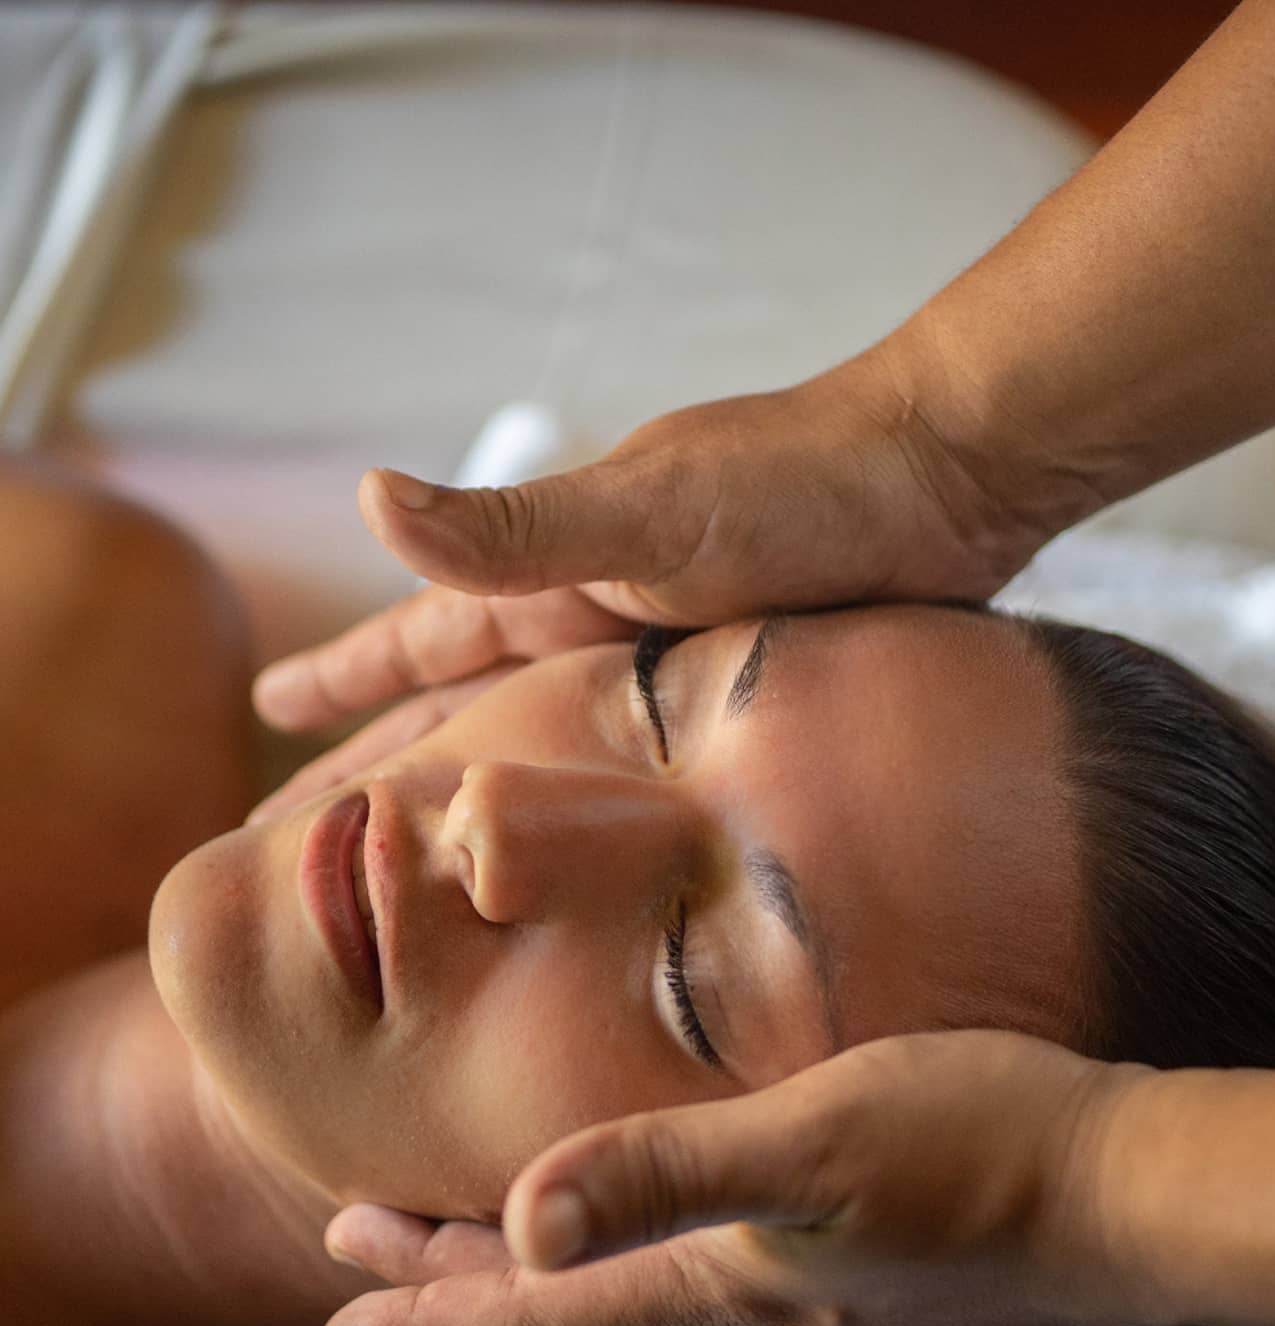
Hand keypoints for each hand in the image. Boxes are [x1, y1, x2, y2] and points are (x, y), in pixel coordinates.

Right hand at [250, 345, 1058, 803]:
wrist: (949, 478)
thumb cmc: (800, 488)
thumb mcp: (649, 514)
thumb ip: (516, 529)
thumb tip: (364, 497)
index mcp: (563, 585)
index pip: (424, 643)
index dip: (347, 684)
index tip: (271, 719)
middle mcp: (605, 620)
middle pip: (480, 706)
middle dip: (406, 757)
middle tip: (336, 819)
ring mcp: (673, 655)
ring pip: (562, 739)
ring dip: (505, 782)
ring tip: (457, 844)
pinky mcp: (741, 686)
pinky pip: (648, 758)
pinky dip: (608, 797)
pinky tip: (609, 836)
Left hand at [319, 1030, 1154, 1325]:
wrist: (1122, 1199)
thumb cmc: (967, 1142)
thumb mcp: (803, 1134)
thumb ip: (665, 1172)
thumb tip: (527, 1214)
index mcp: (718, 1275)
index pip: (538, 1301)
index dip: (432, 1304)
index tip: (339, 1304)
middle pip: (575, 1317)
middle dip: (461, 1289)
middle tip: (362, 1251)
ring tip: (503, 1306)